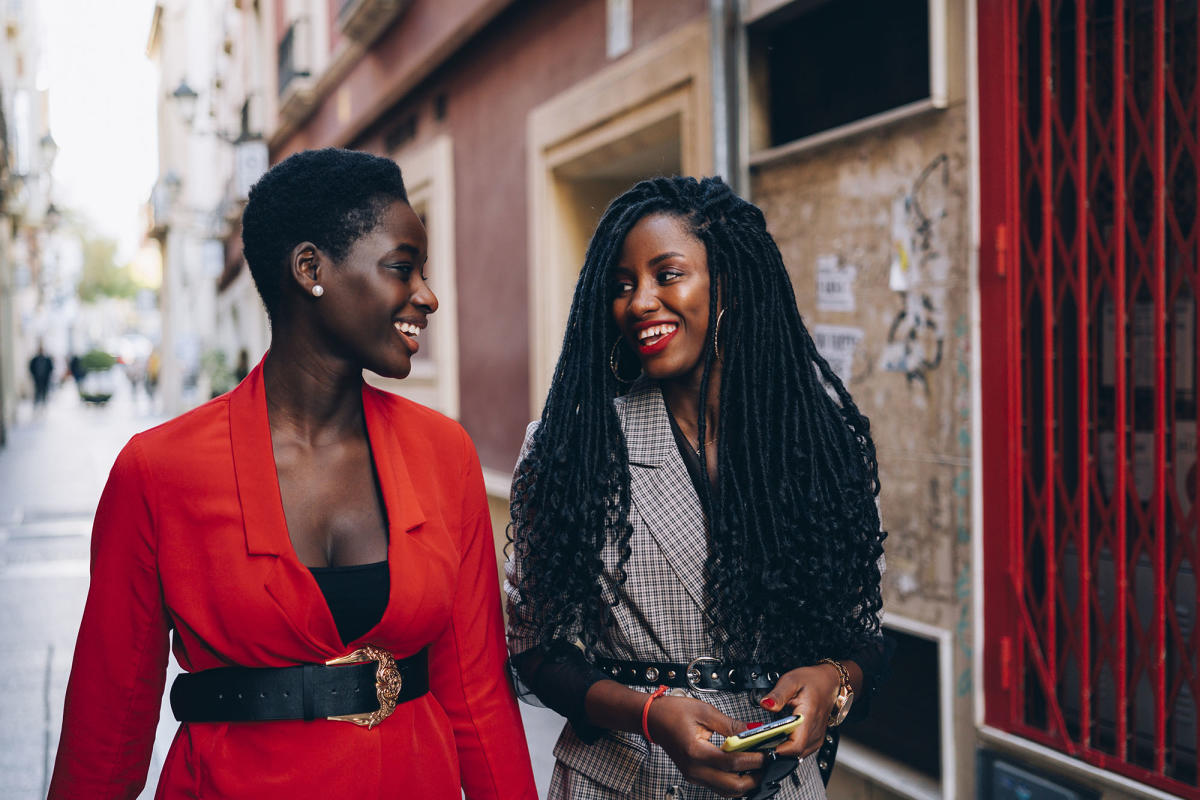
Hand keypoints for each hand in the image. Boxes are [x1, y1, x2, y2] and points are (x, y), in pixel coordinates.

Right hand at [645, 694, 765, 797]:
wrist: (653, 720)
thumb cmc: (673, 712)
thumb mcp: (705, 712)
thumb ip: (731, 725)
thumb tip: (754, 730)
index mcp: (696, 752)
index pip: (732, 763)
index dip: (754, 760)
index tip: (767, 754)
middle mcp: (694, 770)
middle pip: (733, 786)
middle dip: (754, 777)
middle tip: (766, 763)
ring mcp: (694, 776)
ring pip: (727, 791)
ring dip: (746, 782)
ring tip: (757, 766)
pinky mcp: (695, 777)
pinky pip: (719, 787)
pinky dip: (734, 781)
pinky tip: (743, 769)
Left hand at [757, 664, 840, 758]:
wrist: (829, 683)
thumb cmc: (812, 681)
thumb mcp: (791, 681)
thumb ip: (777, 694)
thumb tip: (765, 704)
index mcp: (808, 717)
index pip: (795, 746)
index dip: (777, 749)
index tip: (762, 744)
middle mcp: (815, 732)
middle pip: (794, 753)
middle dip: (775, 750)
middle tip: (758, 741)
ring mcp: (816, 738)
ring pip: (797, 755)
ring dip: (781, 751)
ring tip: (767, 739)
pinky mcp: (815, 740)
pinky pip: (800, 751)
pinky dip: (788, 748)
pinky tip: (779, 739)